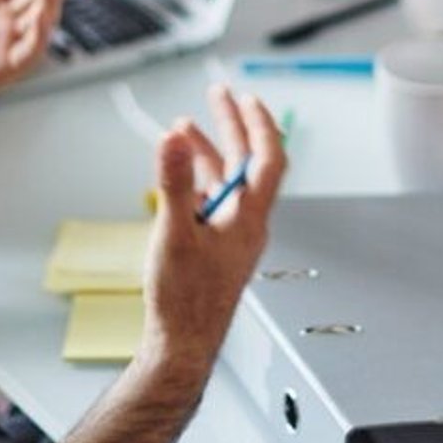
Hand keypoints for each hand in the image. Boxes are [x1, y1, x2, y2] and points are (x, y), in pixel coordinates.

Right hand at [141, 86, 285, 373]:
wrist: (181, 347)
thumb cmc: (185, 302)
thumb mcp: (175, 233)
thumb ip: (174, 183)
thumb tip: (174, 140)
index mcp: (249, 217)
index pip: (268, 158)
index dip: (260, 124)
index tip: (247, 97)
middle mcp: (246, 224)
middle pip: (247, 163)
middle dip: (233, 126)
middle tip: (219, 95)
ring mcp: (231, 237)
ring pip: (226, 183)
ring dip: (209, 152)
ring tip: (183, 129)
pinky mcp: (215, 250)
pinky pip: (212, 203)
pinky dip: (196, 181)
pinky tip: (177, 177)